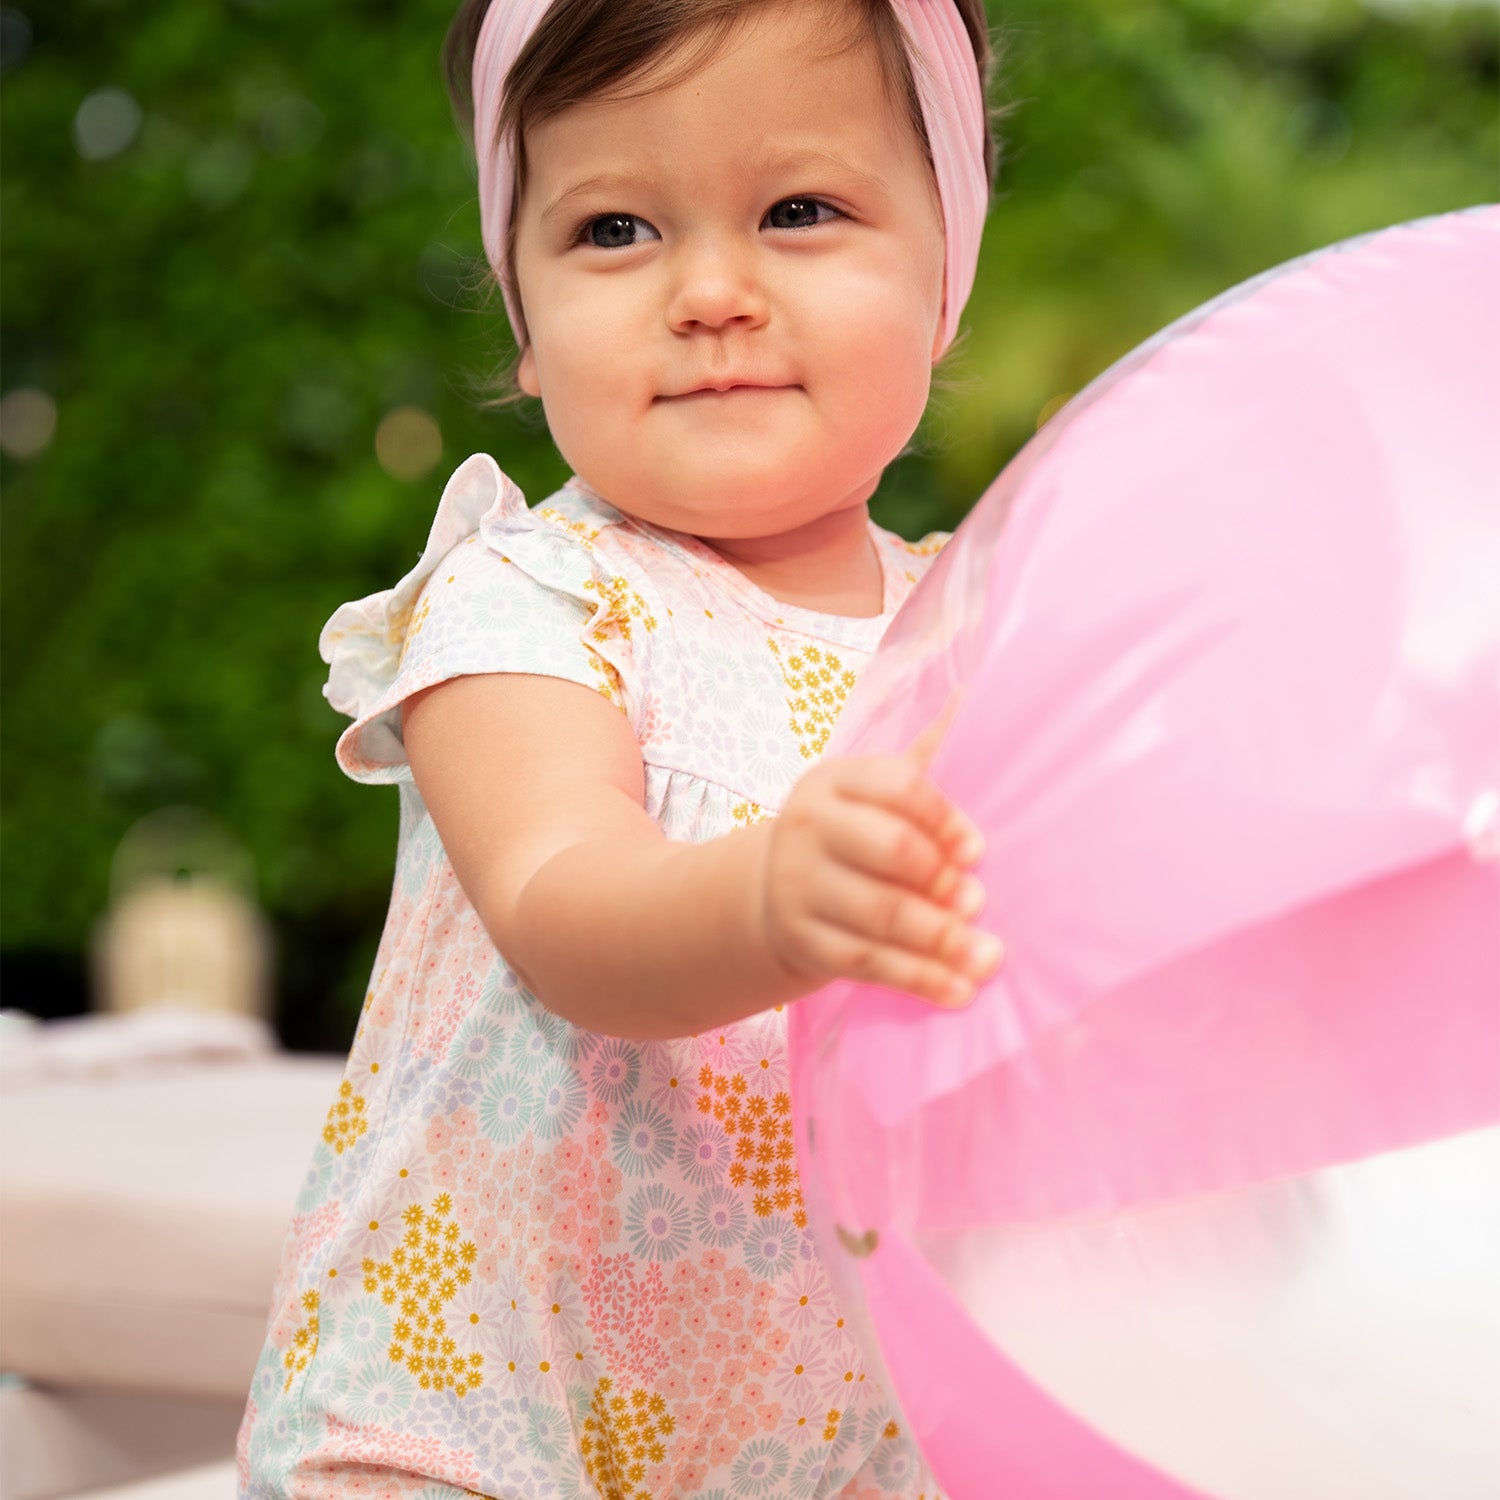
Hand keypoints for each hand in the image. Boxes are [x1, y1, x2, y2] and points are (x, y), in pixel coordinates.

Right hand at [761, 723, 1001, 1007]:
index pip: (896, 788)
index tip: (979, 850)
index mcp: (833, 781)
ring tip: (989, 958)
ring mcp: (799, 886)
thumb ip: (925, 754)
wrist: (772, 892)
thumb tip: (976, 695)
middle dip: (940, 879)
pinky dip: (917, 980)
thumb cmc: (851, 833)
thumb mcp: (873, 790)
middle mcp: (807, 828)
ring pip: (881, 915)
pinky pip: (867, 963)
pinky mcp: (802, 940)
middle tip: (979, 902)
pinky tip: (958, 992)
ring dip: (941, 939)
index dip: (944, 819)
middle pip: (889, 851)